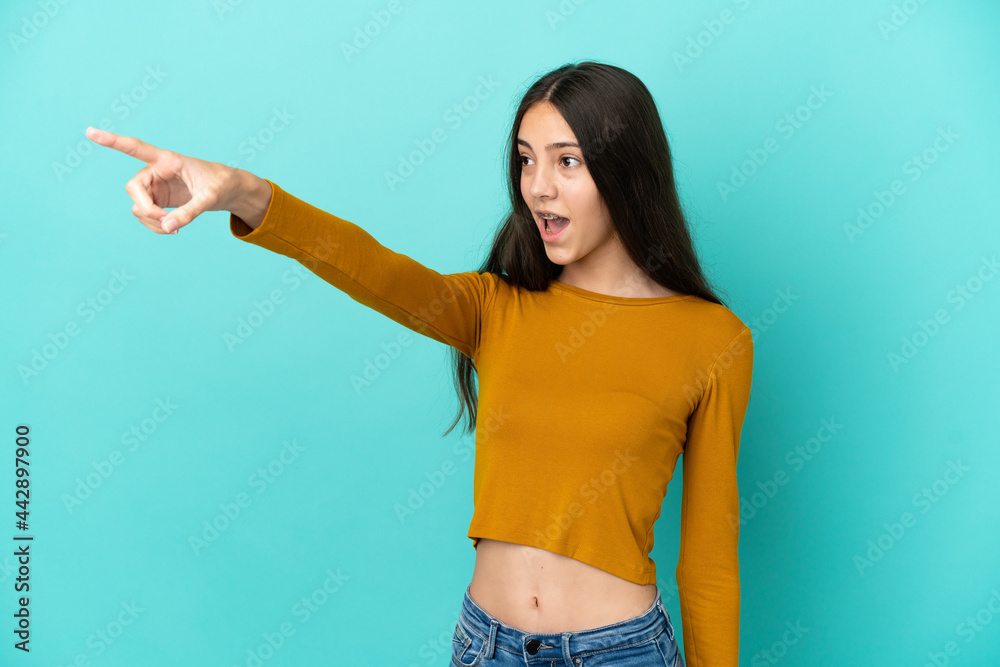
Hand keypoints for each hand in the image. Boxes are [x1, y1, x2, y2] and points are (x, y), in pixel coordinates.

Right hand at [86, 127, 242, 233]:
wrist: (225, 191)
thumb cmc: (218, 186)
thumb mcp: (208, 199)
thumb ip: (189, 213)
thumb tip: (168, 227)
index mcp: (167, 160)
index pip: (136, 148)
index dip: (113, 141)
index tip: (90, 132)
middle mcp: (155, 171)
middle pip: (133, 190)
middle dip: (147, 209)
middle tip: (167, 222)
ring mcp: (153, 187)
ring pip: (137, 207)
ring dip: (153, 222)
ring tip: (176, 228)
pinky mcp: (156, 200)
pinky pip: (144, 216)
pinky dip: (156, 226)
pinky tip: (172, 228)